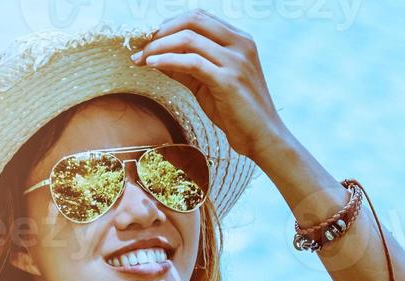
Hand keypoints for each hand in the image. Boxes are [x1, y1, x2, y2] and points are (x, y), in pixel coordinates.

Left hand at [129, 9, 293, 164]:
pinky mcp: (229, 80)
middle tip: (141, 46)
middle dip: (162, 31)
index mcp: (240, 40)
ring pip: (188, 38)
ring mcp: (236, 61)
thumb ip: (188, 67)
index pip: (200, 17)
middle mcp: (241, 45)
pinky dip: (167, 60)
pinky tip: (152, 65)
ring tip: (141, 58)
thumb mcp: (210, 84)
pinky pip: (191, 62)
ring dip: (158, 46)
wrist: (263, 139)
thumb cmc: (238, 114)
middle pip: (193, 20)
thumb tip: (156, 56)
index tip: (150, 38)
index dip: (171, 23)